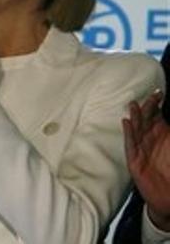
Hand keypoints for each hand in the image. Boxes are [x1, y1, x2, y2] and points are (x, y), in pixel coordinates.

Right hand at [123, 90, 169, 230]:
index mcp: (160, 137)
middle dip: (147, 108)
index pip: (156, 117)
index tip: (158, 92)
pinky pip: (131, 145)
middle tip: (149, 96)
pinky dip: (129, 133)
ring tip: (134, 105)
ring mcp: (141, 150)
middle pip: (146, 121)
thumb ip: (168, 135)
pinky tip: (126, 123)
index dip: (156, 105)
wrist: (167, 198)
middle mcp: (150, 141)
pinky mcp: (135, 161)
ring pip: (137, 131)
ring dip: (135, 118)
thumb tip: (165, 121)